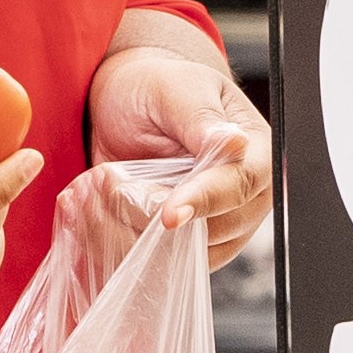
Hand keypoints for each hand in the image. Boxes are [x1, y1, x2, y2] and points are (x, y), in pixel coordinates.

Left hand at [88, 26, 273, 260]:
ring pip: (180, 255)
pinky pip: (157, 263)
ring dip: (130, 229)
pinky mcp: (185, 249)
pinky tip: (97, 210)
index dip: (204, 202)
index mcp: (256, 152)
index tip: (169, 214)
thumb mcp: (174, 89)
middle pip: (213, 231)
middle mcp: (244, 197)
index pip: (241, 186)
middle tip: (108, 182)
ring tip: (97, 190)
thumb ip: (201, 119)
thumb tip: (236, 144)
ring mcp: (216, 228)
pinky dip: (119, 242)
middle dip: (154, 216)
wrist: (126, 106)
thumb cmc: (154, 89)